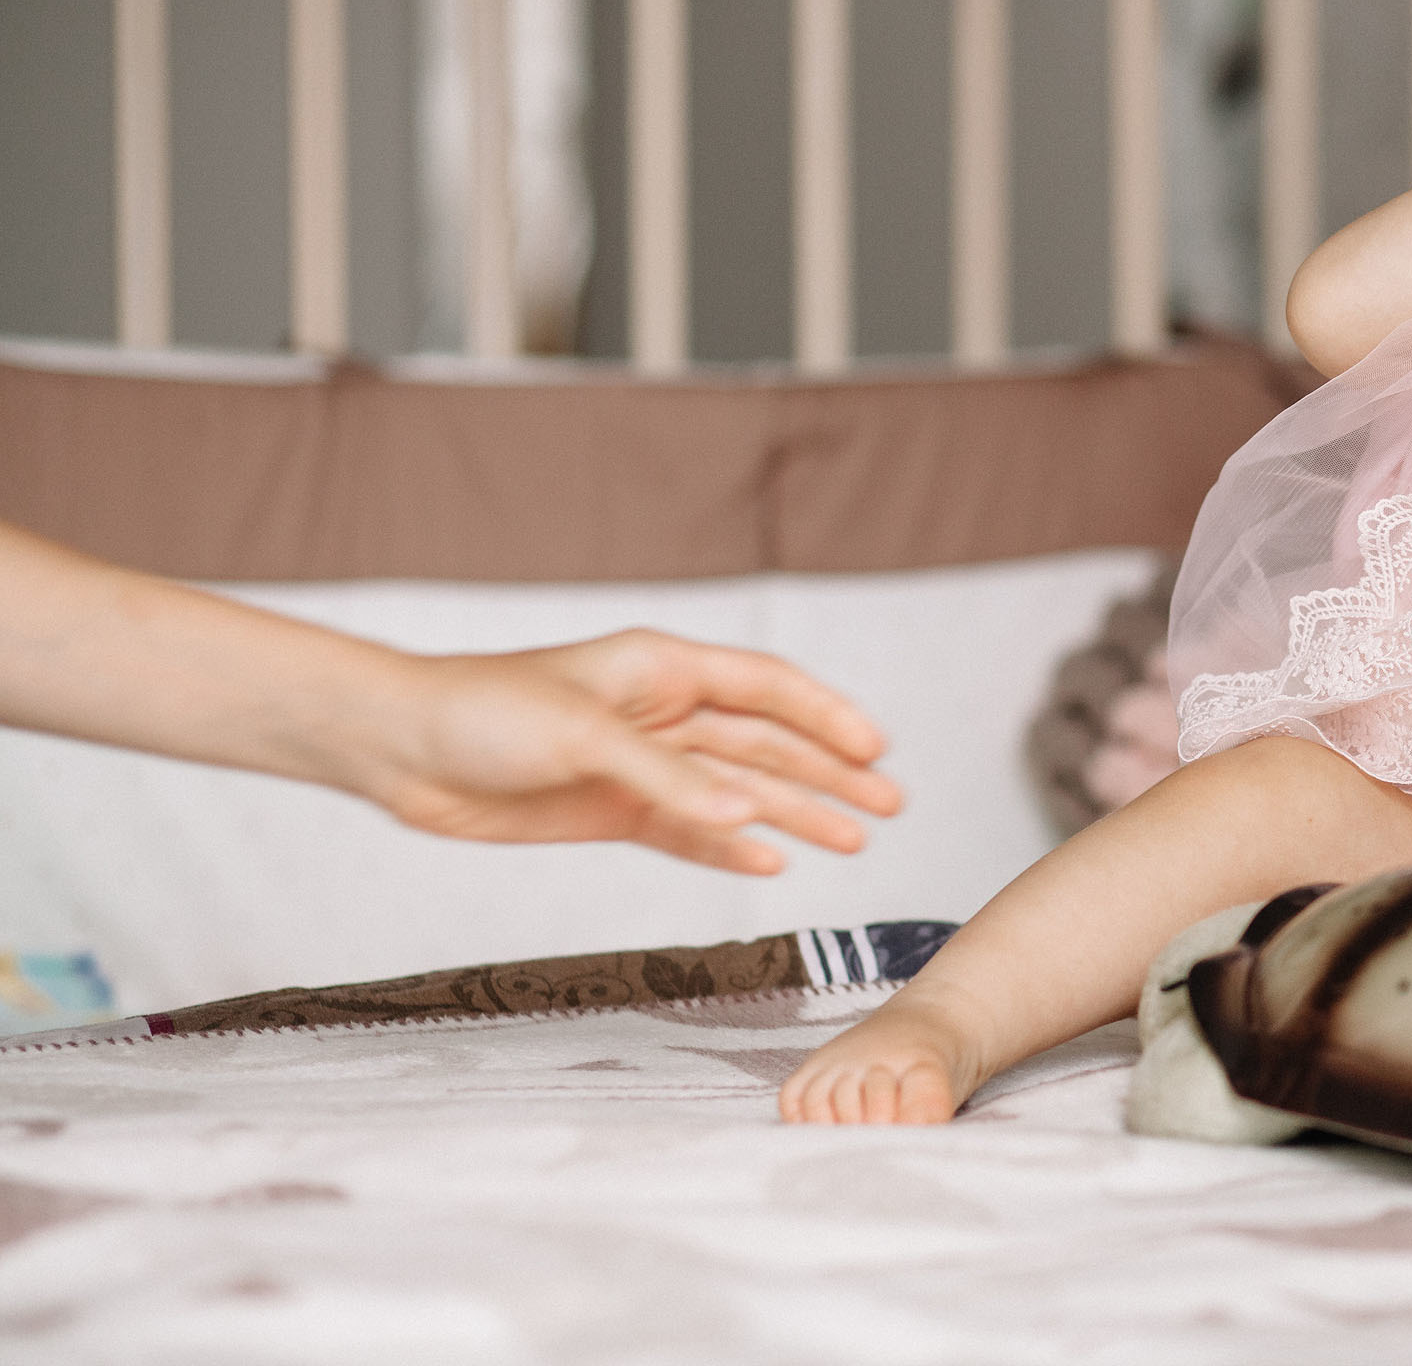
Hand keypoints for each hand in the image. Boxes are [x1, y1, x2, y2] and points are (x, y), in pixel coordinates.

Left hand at [361, 630, 903, 874]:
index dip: (826, 717)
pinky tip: (770, 864)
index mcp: (662, 668)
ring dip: (795, 814)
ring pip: (738, 791)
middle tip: (888, 807)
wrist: (402, 749)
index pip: (767, 689)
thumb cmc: (482, 712)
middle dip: (830, 774)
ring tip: (852, 842)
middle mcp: (661, 714)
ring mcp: (640, 765)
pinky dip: (730, 848)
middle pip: (767, 744)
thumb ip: (667, 776)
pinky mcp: (613, 812)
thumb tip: (745, 812)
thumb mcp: (582, 735)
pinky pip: (690, 831)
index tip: (876, 752)